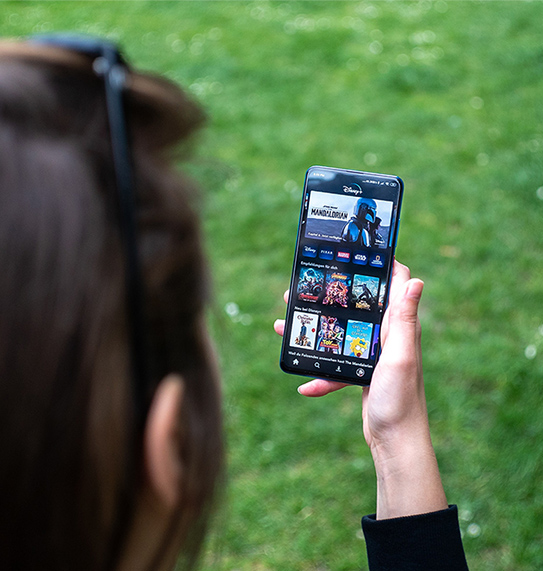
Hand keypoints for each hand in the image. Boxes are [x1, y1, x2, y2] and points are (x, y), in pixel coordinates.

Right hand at [275, 260, 447, 518]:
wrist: (396, 442)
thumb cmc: (401, 399)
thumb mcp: (401, 356)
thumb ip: (405, 320)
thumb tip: (416, 280)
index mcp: (398, 326)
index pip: (394, 284)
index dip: (377, 265)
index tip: (350, 253)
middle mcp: (387, 336)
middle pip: (356, 307)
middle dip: (329, 297)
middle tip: (301, 291)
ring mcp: (372, 355)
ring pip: (340, 335)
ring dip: (314, 333)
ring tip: (284, 327)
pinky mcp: (362, 374)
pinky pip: (336, 368)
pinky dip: (321, 377)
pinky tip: (305, 386)